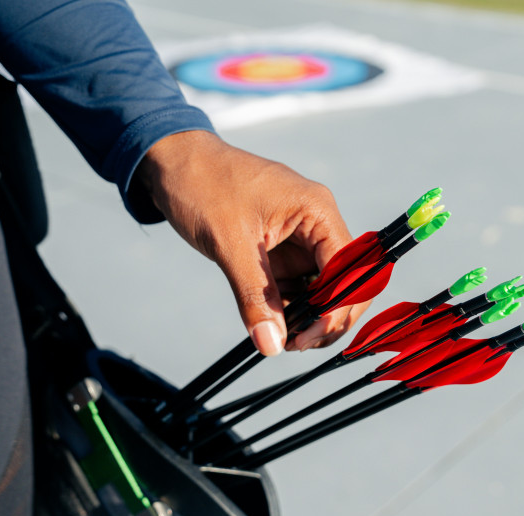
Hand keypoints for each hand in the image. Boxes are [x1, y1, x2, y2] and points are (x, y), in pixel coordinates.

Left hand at [136, 130, 368, 355]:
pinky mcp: (283, 251)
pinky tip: (275, 325)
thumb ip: (255, 296)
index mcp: (317, 210)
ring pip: (324, 289)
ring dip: (310, 317)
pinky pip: (299, 286)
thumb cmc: (203, 184)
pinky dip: (292, 308)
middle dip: (330, 317)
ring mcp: (301, 239)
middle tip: (298, 344)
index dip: (338, 306)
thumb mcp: (230, 244)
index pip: (350, 267)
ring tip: (283, 339)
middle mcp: (317, 224)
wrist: (173, 163)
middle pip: (347, 281)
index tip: (310, 335)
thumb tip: (272, 342)